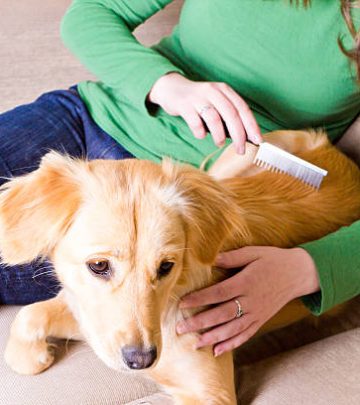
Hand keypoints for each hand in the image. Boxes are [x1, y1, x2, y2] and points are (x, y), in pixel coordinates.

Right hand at [148, 72, 261, 153]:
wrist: (171, 89)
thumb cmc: (198, 101)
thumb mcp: (216, 103)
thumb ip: (228, 116)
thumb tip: (245, 138)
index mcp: (225, 90)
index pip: (243, 109)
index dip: (252, 126)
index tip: (258, 141)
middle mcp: (213, 91)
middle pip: (231, 115)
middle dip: (238, 135)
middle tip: (240, 150)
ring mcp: (198, 97)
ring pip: (214, 118)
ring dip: (219, 135)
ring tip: (219, 143)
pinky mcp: (184, 105)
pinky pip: (195, 122)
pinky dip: (200, 132)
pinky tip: (201, 134)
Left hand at [176, 246, 318, 355]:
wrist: (299, 273)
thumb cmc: (273, 259)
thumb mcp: (253, 252)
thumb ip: (232, 257)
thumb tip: (211, 258)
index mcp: (246, 282)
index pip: (218, 293)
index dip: (200, 299)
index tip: (182, 303)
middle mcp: (251, 301)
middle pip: (222, 314)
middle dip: (200, 322)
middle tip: (180, 328)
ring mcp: (257, 313)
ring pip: (232, 329)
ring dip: (212, 337)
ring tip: (195, 343)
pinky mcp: (262, 320)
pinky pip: (246, 335)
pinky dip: (232, 344)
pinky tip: (218, 351)